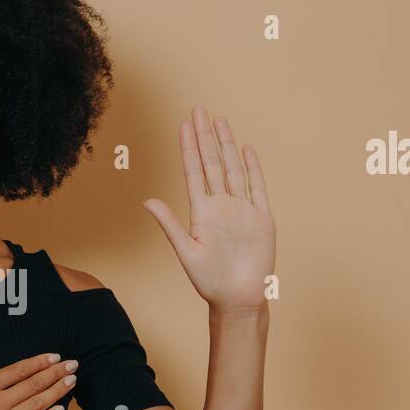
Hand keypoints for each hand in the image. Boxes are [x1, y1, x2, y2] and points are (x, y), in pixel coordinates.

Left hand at [143, 106, 275, 314]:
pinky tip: (245, 149)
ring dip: (226, 145)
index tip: (184, 125)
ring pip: (233, 169)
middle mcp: (221, 206)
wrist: (238, 299)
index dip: (189, 148)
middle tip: (199, 110)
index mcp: (202, 212)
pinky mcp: (261, 217)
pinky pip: (257, 187)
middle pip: (212, 163)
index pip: (194, 172)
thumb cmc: (210, 282)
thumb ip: (170, 224)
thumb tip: (147, 201)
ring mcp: (242, 209)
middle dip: (205, 137)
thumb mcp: (186, 252)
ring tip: (219, 121)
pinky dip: (252, 168)